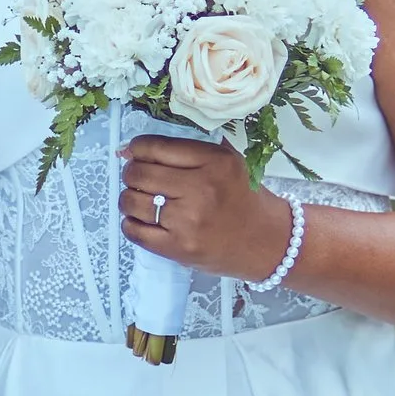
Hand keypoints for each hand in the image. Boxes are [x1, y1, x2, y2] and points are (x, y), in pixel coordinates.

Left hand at [120, 136, 295, 284]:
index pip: (155, 147)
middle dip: (131, 172)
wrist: (266, 242)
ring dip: (128, 198)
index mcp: (214, 161)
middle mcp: (201, 189)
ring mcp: (188, 222)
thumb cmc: (244, 198)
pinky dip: (130, 223)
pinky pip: (134, 231)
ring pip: (132, 201)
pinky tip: (142, 219)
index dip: (136, 148)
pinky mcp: (179, 248)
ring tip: (140, 199)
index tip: (134, 152)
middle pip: (140, 173)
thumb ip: (190, 148)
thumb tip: (133, 147)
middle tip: (137, 177)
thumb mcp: (229, 161)